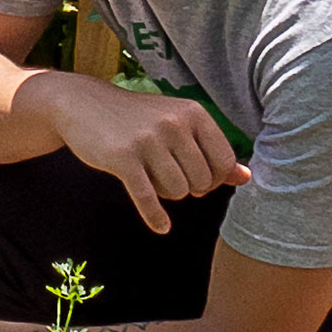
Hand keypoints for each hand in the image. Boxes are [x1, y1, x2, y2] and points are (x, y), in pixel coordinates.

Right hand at [41, 84, 246, 229]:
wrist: (84, 104)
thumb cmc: (137, 118)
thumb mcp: (178, 124)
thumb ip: (212, 149)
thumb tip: (246, 177)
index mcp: (194, 113)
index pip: (224, 163)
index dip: (214, 180)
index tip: (197, 178)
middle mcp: (174, 123)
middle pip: (201, 182)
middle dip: (188, 187)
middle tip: (169, 176)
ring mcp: (148, 140)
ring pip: (177, 192)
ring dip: (166, 194)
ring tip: (152, 177)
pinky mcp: (123, 158)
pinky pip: (147, 198)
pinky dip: (155, 217)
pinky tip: (161, 226)